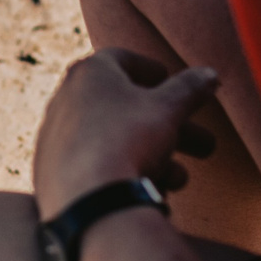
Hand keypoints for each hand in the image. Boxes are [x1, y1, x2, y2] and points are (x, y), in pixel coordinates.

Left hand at [32, 48, 218, 220]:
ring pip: (113, 141)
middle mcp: (65, 100)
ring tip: (180, 177)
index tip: (167, 79)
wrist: (86, 200)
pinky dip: (123, 173)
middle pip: (125, 109)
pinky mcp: (50, 171)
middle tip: (204, 144)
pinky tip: (150, 193)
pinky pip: (94, 166)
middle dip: (170, 127)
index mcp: (88, 73)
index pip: (121, 60)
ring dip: (152, 156)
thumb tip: (210, 74)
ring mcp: (54, 138)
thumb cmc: (128, 141)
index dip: (149, 68)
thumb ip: (190, 89)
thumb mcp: (169, 109)